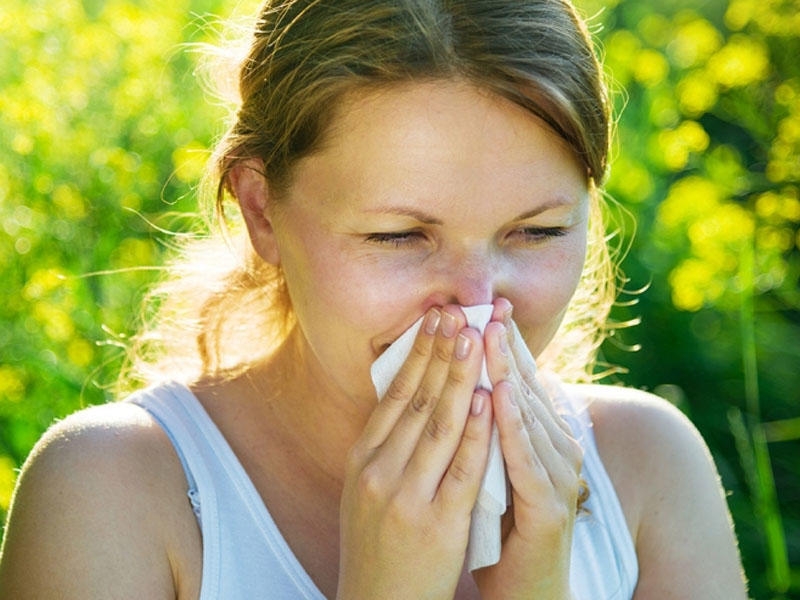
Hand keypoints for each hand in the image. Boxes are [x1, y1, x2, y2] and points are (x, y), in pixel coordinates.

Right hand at [337, 306, 493, 599]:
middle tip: (455, 312)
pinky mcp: (436, 522)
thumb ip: (386, 447)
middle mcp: (377, 472)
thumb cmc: (379, 545)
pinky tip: (484, 398)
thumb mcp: (366, 491)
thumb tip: (406, 395)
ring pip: (436, 425)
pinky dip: (473, 430)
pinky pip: (460, 468)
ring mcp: (404, 496)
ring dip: (457, 377)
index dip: (416, 354)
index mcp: (362, 460)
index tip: (434, 319)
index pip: (393, 396)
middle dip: (438, 353)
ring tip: (472, 338)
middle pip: (414, 400)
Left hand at [473, 300, 583, 598]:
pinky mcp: (551, 509)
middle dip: (504, 347)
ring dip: (507, 373)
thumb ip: (487, 429)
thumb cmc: (503, 528)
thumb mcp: (492, 469)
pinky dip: (512, 427)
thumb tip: (469, 385)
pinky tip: (498, 398)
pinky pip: (527, 461)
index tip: (482, 308)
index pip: (519, 382)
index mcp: (540, 440)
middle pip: (526, 389)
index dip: (502, 345)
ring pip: (529, 416)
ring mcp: (557, 479)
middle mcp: (556, 452)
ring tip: (488, 335)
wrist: (524, 591)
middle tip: (488, 306)